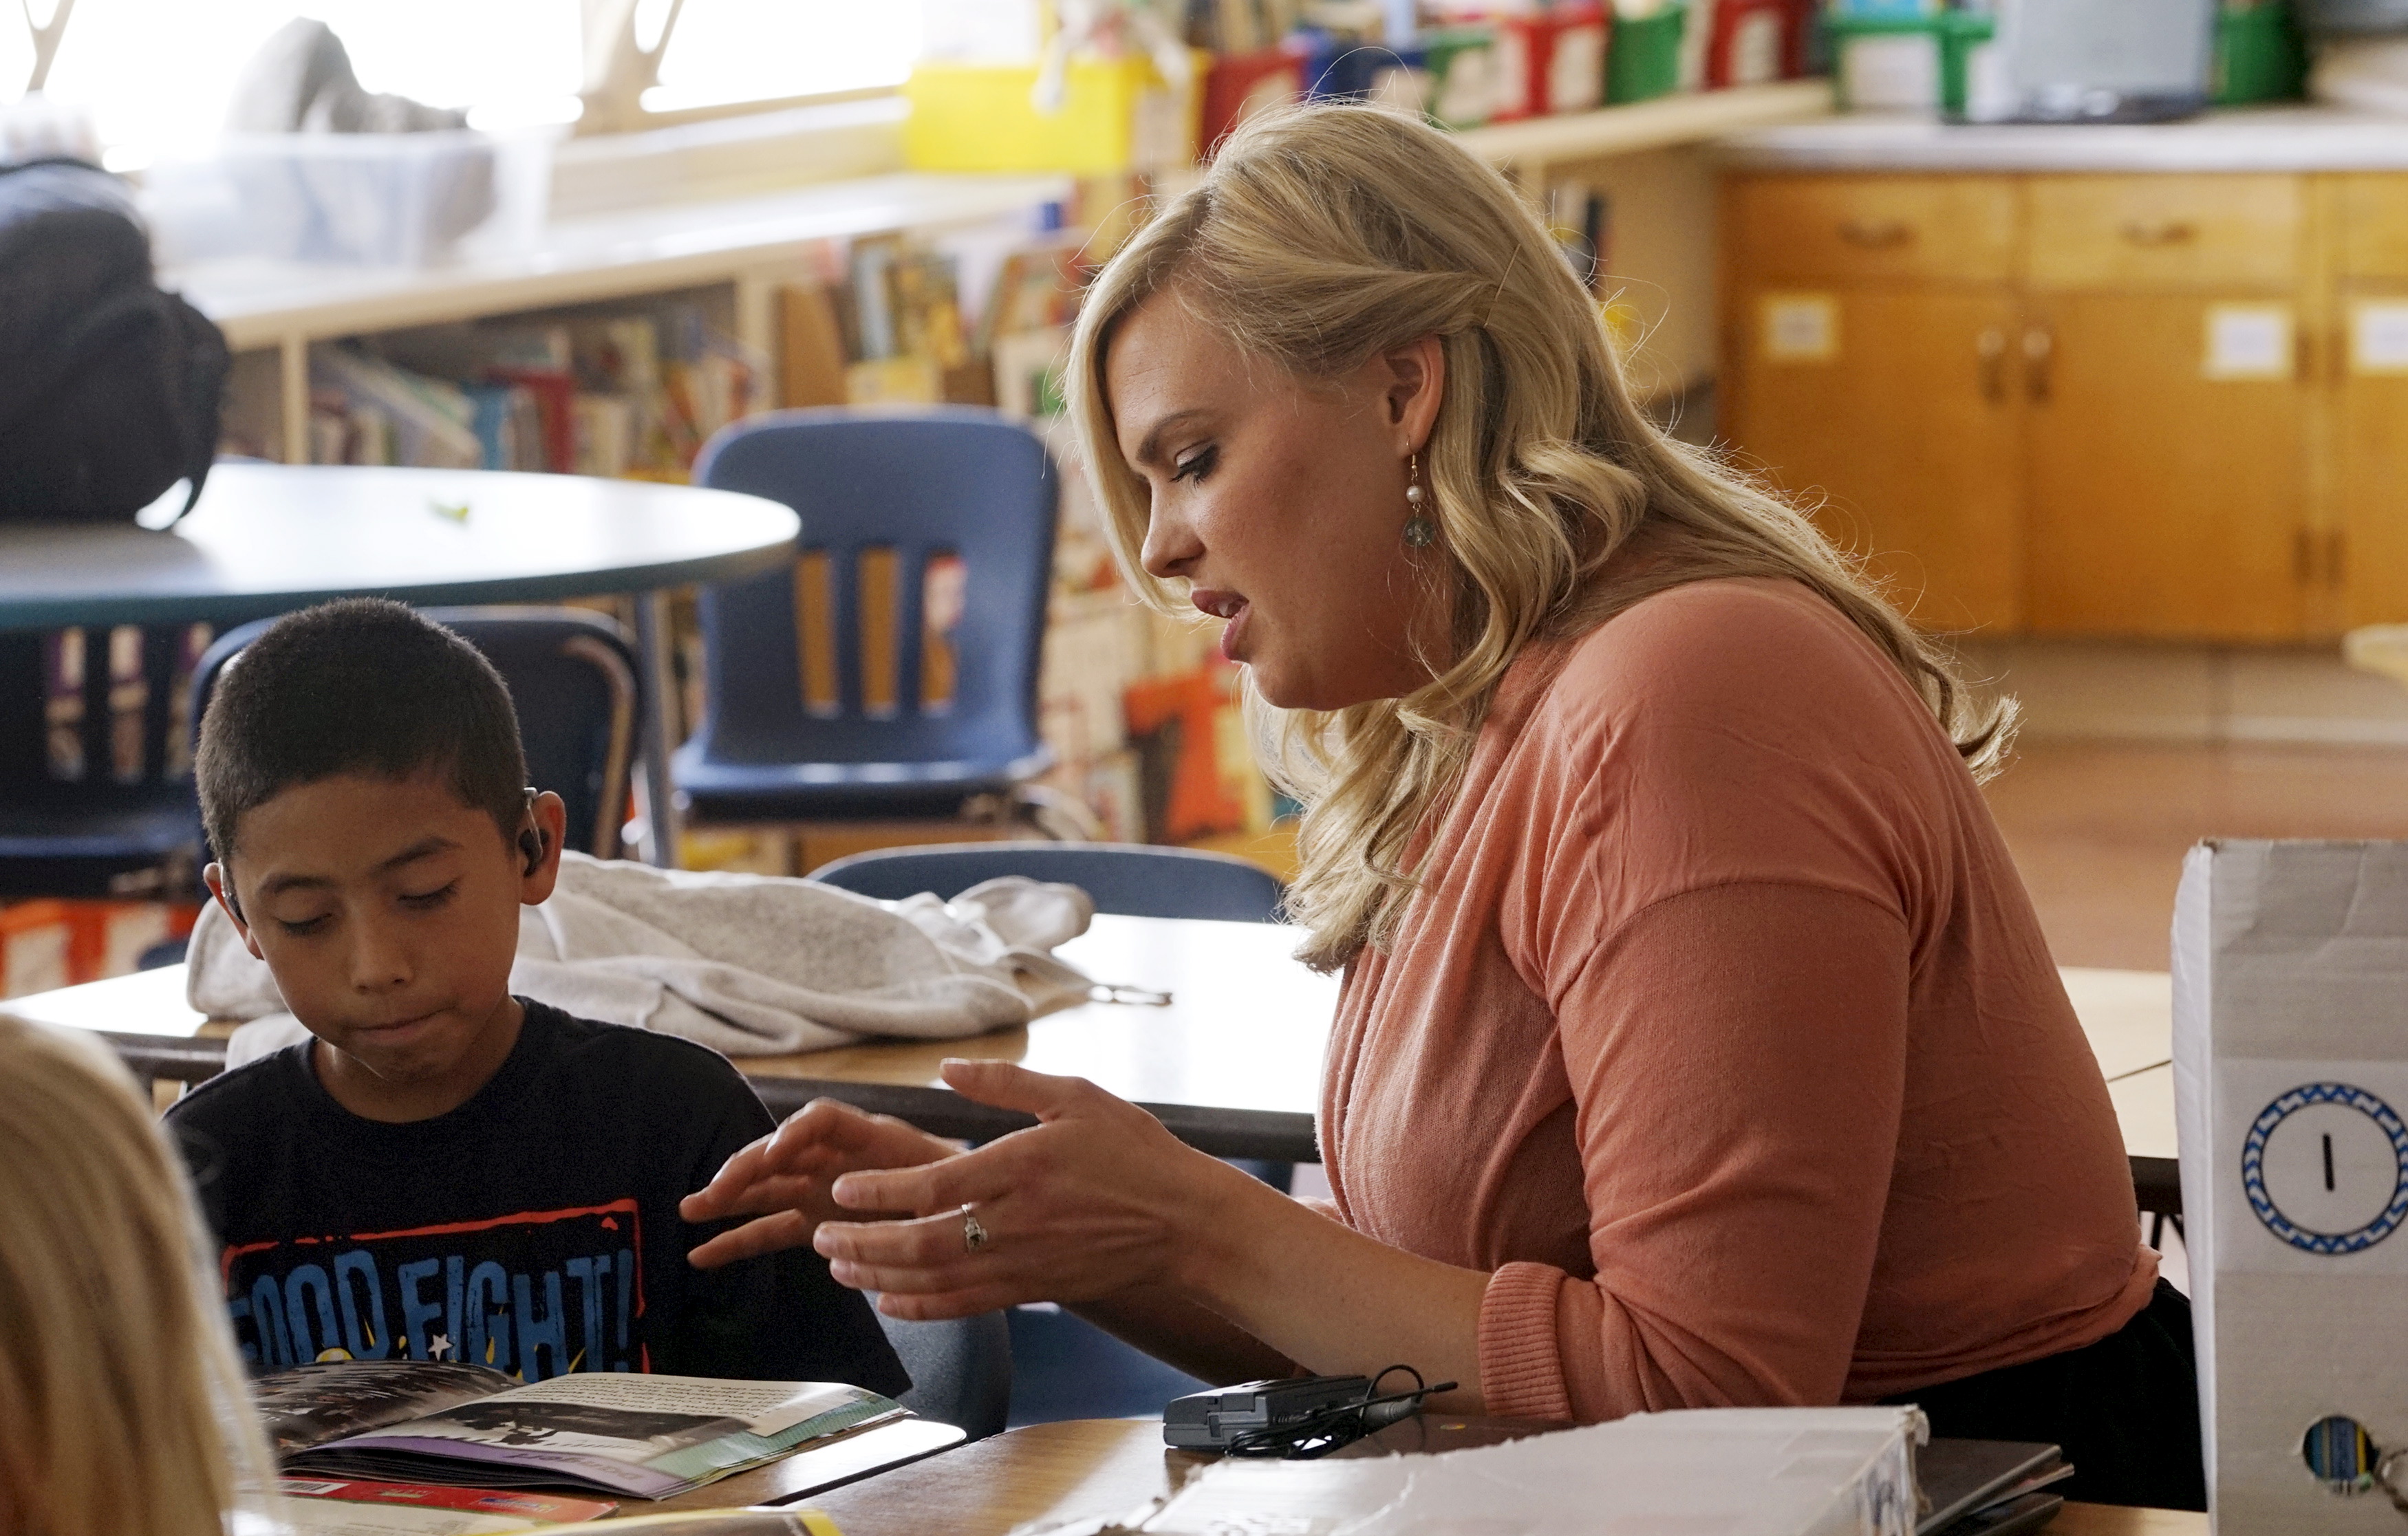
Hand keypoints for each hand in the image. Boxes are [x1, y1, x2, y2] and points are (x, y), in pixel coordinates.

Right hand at [682, 1098, 956, 1269]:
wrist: (972, 1212)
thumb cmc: (965, 1187)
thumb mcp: (951, 1177)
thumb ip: (927, 1179)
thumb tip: (914, 1194)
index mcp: (871, 1137)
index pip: (822, 1120)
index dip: (794, 1133)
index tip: (775, 1156)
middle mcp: (838, 1156)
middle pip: (781, 1152)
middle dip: (745, 1168)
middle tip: (713, 1193)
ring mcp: (822, 1188)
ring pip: (766, 1188)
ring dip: (728, 1197)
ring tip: (689, 1210)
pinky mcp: (816, 1222)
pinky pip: (770, 1228)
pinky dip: (737, 1240)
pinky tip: (702, 1254)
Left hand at [812, 1059, 1239, 1320]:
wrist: (1185, 1223)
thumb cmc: (1133, 1153)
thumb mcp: (1075, 1096)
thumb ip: (1006, 1083)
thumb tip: (947, 1068)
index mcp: (1020, 1166)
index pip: (931, 1185)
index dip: (878, 1193)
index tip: (841, 1189)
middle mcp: (1014, 1221)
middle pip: (919, 1243)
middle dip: (861, 1244)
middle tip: (820, 1236)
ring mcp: (1022, 1262)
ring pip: (934, 1280)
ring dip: (879, 1277)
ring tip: (840, 1267)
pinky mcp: (1032, 1290)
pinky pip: (964, 1305)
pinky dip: (921, 1307)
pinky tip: (890, 1301)